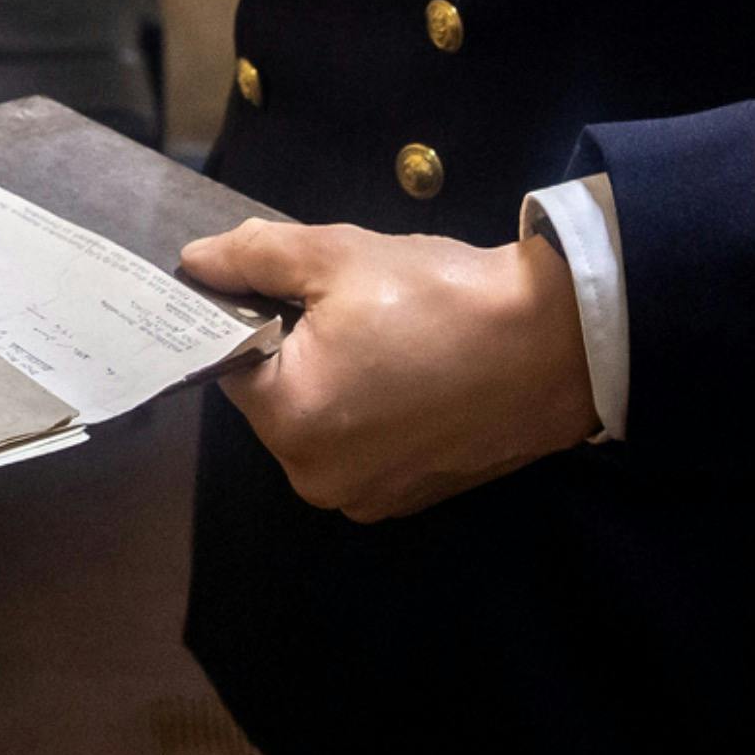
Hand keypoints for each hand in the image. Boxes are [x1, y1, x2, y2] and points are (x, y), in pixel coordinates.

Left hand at [177, 218, 601, 521]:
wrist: (558, 343)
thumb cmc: (441, 295)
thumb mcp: (335, 254)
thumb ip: (252, 258)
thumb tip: (196, 264)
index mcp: (291, 420)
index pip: (232, 362)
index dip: (254, 314)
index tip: (290, 287)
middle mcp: (318, 478)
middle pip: (276, 398)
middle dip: (299, 350)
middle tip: (352, 306)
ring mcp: (368, 498)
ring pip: (321, 424)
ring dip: (338, 382)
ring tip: (389, 337)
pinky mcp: (410, 500)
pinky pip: (365, 449)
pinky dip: (375, 413)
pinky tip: (413, 373)